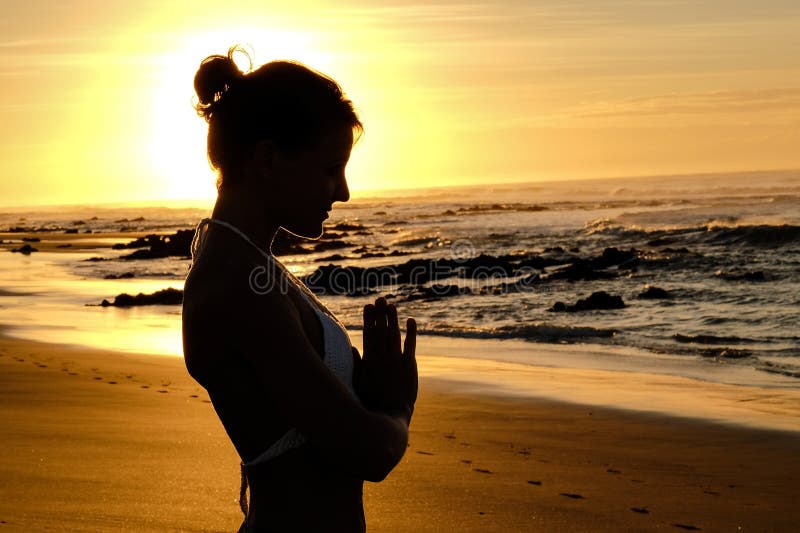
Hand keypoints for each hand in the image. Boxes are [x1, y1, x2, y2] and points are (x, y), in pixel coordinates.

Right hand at [352, 297, 416, 421]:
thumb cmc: (372, 401)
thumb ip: (356, 364)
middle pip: (381, 330)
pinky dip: (411, 332)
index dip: (369, 319)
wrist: (390, 414)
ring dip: (393, 319)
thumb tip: (352, 348)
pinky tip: (410, 320)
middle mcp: (382, 357)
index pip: (369, 334)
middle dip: (380, 314)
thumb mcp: (358, 382)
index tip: (368, 306)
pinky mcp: (409, 366)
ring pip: (394, 334)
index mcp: (369, 360)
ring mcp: (396, 360)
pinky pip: (410, 345)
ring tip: (391, 305)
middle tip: (380, 299)